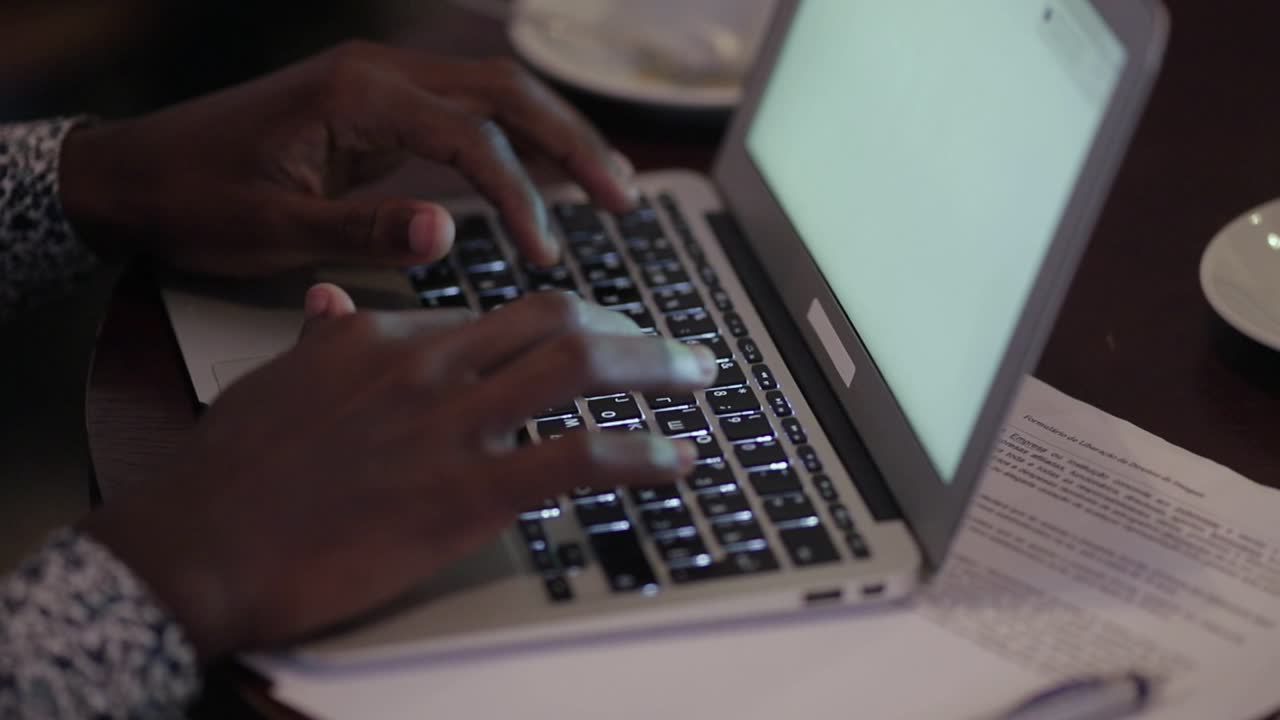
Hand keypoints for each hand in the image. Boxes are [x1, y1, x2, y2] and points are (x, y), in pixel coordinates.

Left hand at [58, 41, 636, 273]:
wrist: (133, 174)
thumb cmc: (194, 199)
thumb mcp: (272, 229)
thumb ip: (362, 230)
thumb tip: (447, 236)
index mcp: (355, 96)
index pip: (471, 135)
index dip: (520, 194)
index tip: (546, 251)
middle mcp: (377, 75)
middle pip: (505, 91)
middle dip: (572, 143)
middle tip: (623, 197)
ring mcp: (380, 86)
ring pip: (494, 94)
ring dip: (557, 135)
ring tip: (611, 183)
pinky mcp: (378, 110)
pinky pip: (466, 114)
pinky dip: (516, 143)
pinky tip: (547, 174)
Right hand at [79, 290, 715, 659]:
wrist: (199, 541)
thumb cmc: (233, 469)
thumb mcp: (277, 379)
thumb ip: (322, 338)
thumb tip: (332, 302)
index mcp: (391, 340)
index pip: (504, 312)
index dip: (569, 322)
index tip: (600, 338)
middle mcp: (431, 368)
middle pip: (559, 319)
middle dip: (632, 327)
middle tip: (672, 350)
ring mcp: (451, 428)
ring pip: (579, 368)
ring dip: (654, 370)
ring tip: (697, 381)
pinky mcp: (464, 495)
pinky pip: (576, 460)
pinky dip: (640, 455)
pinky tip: (675, 461)